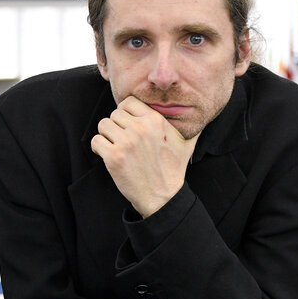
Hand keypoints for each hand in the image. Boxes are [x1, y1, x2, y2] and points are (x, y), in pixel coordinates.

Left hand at [91, 96, 199, 217]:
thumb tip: (202, 116)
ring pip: (103, 125)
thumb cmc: (173, 170)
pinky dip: (99, 148)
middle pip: (114, 114)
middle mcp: (140, 128)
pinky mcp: (114, 157)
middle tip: (123, 140)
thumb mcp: (187, 144)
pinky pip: (96, 141)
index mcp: (156, 120)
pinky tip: (109, 155)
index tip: (128, 124)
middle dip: (117, 126)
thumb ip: (192, 127)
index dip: (126, 113)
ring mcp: (126, 142)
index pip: (129, 102)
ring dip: (106, 136)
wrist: (162, 197)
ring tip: (116, 147)